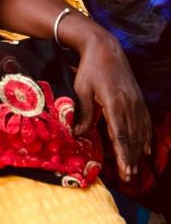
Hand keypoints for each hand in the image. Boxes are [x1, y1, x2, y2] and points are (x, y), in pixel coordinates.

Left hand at [65, 16, 151, 181]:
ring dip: (138, 151)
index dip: (123, 154)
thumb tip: (77, 134)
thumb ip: (82, 112)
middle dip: (130, 158)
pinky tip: (146, 149)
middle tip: (129, 176)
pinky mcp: (138, 98)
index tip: (124, 169)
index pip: (120, 135)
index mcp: (114, 103)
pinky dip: (146, 137)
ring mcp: (136, 102)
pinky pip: (145, 122)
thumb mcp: (81, 89)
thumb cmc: (89, 68)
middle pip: (132, 137)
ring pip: (140, 132)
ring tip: (135, 168)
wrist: (104, 47)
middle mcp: (128, 105)